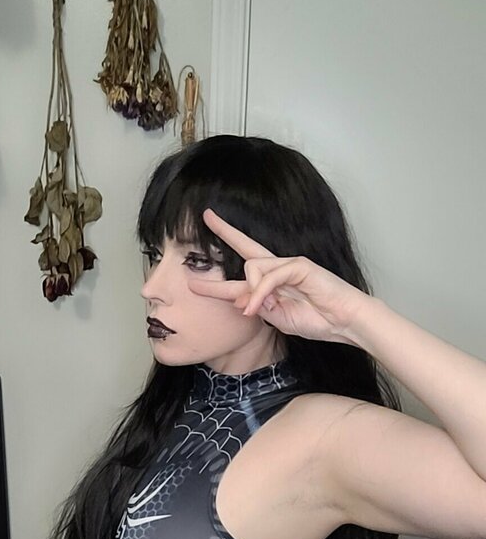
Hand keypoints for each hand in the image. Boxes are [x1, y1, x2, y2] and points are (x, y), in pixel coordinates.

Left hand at [188, 208, 372, 345]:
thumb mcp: (277, 318)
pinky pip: (270, 277)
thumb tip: (238, 300)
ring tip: (254, 310)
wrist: (344, 322)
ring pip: (253, 267)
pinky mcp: (300, 266)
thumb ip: (258, 307)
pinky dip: (260, 293)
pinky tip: (258, 308)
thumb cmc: (316, 320)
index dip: (217, 280)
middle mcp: (278, 269)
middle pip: (246, 248)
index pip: (242, 275)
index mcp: (271, 283)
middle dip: (226, 231)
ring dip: (249, 291)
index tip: (194, 280)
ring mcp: (289, 264)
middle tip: (207, 215)